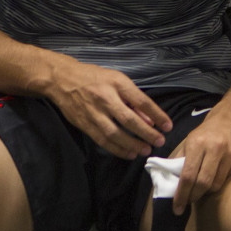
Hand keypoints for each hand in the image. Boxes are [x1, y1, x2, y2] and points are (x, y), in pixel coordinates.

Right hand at [46, 60, 172, 159]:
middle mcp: (106, 98)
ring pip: (115, 133)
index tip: (168, 126)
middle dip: (146, 133)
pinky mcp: (84, 124)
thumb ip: (134, 100)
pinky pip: (102, 140)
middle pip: (129, 120)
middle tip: (159, 142)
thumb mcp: (118, 80)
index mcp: (117, 83)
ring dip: (132, 144)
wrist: (62, 79)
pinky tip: (129, 153)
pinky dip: (117, 149)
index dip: (157, 115)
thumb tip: (150, 120)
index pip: (142, 101)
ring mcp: (93, 113)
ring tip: (145, 150)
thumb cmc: (95, 77)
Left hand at [168, 107, 230, 214]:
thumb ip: (179, 161)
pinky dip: (221, 179)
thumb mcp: (188, 142)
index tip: (176, 208)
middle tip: (189, 201)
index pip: (188, 175)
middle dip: (194, 196)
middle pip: (204, 183)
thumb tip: (168, 183)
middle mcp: (217, 147)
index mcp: (198, 143)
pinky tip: (219, 170)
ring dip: (207, 189)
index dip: (181, 195)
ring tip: (203, 185)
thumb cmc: (206, 133)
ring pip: (217, 184)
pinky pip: (229, 178)